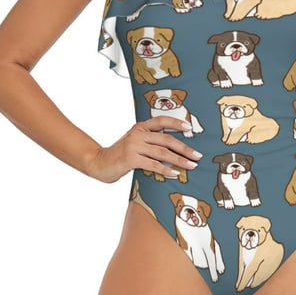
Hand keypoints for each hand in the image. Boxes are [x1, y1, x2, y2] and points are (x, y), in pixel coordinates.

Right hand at [86, 116, 202, 183]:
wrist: (98, 162)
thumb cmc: (119, 155)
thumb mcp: (134, 143)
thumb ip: (149, 142)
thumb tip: (173, 149)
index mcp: (140, 127)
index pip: (161, 121)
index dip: (176, 123)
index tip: (190, 128)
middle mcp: (138, 134)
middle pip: (166, 139)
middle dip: (184, 148)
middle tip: (197, 155)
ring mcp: (134, 146)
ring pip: (162, 152)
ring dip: (179, 160)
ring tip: (191, 166)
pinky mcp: (131, 158)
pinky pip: (153, 164)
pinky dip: (165, 169)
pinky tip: (175, 174)